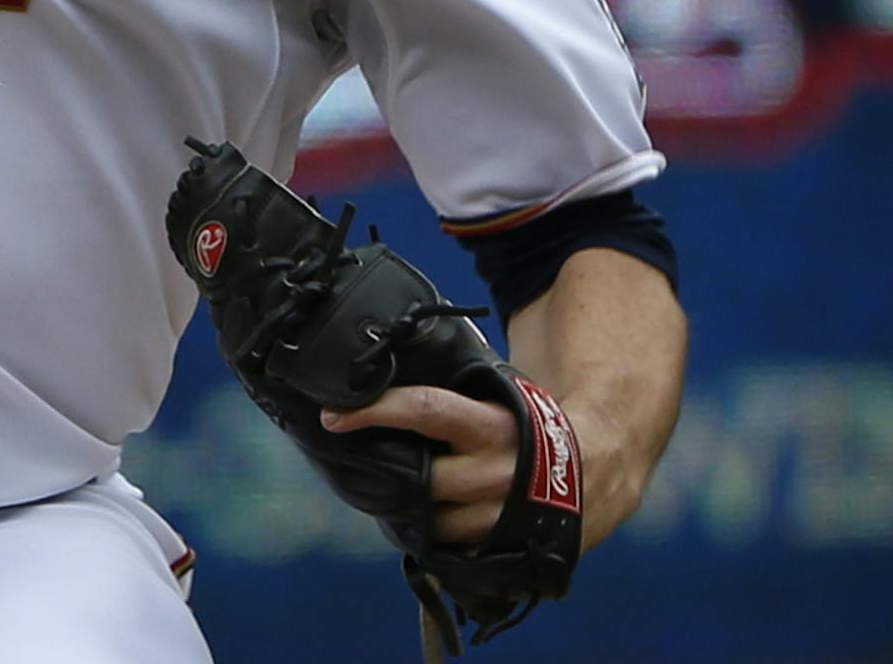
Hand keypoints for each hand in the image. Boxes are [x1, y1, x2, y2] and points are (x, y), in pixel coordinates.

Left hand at [322, 385, 520, 543]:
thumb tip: (380, 375)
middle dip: (389, 474)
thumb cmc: (526, 425)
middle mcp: (496, 474)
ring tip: (401, 493)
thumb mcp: (497, 396)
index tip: (332, 415)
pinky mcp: (506, 550)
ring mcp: (502, 519)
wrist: (594, 467)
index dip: (375, 411)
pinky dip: (434, 538)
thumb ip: (450, 395)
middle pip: (421, 480)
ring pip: (433, 524)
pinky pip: (453, 551)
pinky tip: (428, 522)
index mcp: (490, 427)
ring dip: (410, 512)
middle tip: (364, 464)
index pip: (424, 410)